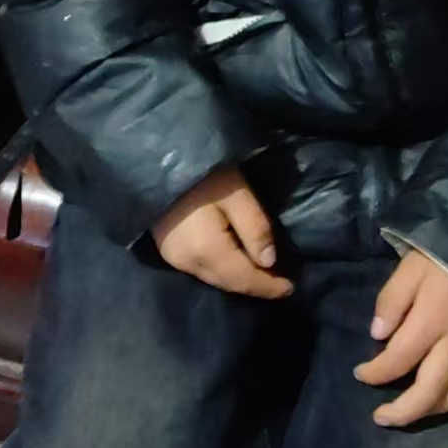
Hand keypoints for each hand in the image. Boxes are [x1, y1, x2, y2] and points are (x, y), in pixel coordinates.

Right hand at [153, 166, 293, 299]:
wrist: (156, 159)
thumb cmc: (202, 172)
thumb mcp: (237, 193)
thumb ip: (255, 227)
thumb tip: (269, 262)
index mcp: (206, 251)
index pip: (244, 279)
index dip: (268, 286)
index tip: (291, 288)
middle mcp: (187, 263)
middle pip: (228, 284)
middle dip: (255, 286)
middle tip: (280, 286)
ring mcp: (173, 258)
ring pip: (214, 279)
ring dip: (238, 281)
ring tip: (262, 279)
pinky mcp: (167, 250)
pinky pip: (201, 270)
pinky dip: (222, 272)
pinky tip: (235, 265)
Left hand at [355, 249, 447, 426]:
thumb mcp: (411, 266)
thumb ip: (392, 301)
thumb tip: (377, 336)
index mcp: (430, 322)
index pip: (397, 361)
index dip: (375, 373)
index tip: (360, 374)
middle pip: (429, 393)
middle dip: (402, 412)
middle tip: (381, 418)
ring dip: (432, 411)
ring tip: (414, 412)